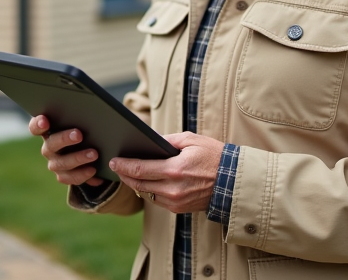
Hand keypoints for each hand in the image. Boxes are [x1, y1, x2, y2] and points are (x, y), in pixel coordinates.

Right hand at [28, 115, 104, 186]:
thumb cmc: (83, 131)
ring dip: (78, 158)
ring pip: (62, 163)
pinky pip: (70, 177)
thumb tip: (90, 113)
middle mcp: (49, 148)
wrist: (88, 151)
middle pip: (51, 144)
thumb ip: (78, 120)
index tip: (45, 121)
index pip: (35, 127)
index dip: (38, 124)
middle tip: (79, 135)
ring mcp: (54, 163)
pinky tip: (93, 169)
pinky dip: (83, 174)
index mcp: (49, 132)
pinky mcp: (63, 176)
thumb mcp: (79, 124)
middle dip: (64, 139)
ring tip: (94, 154)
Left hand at [109, 132, 224, 213]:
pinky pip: (157, 200)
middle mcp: (172, 189)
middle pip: (138, 183)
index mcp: (175, 170)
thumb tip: (149, 139)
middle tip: (116, 166)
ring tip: (128, 172)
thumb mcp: (191, 140)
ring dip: (135, 183)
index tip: (113, 160)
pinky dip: (149, 190)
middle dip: (124, 174)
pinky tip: (145, 181)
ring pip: (146, 193)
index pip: (140, 169)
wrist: (233, 181)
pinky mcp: (179, 208)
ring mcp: (175, 201)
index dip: (123, 165)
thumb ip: (168, 140)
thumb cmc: (214, 157)